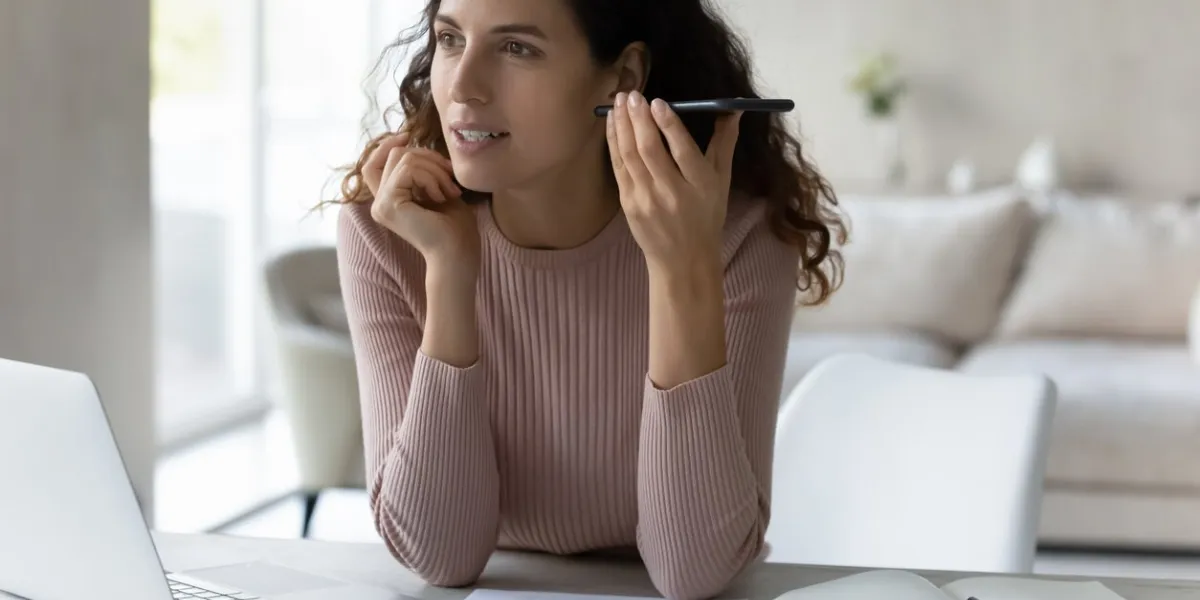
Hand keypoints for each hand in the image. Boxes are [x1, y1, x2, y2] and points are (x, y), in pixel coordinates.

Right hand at [363, 132, 479, 272]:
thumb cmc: (455, 226)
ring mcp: (381, 205)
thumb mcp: (438, 188)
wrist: (458, 252)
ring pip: (404, 159)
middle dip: (428, 157)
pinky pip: (408, 170)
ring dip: (435, 170)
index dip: (386, 145)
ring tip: (449, 192)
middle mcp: (380, 203)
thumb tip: (409, 140)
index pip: (373, 163)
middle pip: (396, 154)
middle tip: (450, 178)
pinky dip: (430, 177)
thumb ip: (421, 169)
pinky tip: (441, 196)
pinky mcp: (388, 204)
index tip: (407, 135)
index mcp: (389, 200)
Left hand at [606, 90, 741, 273]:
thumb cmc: (706, 216)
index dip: (669, 124)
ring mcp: (647, 199)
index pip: (683, 150)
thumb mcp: (722, 181)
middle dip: (639, 118)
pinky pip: (619, 167)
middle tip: (632, 94)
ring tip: (619, 101)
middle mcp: (672, 192)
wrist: (683, 259)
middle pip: (651, 150)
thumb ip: (725, 143)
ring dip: (622, 125)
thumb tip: (734, 109)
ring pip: (630, 155)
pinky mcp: (628, 204)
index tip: (657, 102)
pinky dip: (614, 142)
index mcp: (700, 185)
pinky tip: (612, 123)